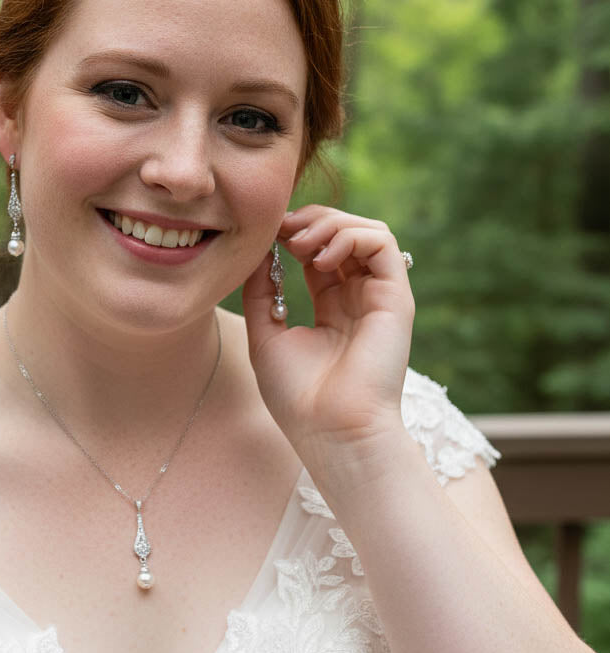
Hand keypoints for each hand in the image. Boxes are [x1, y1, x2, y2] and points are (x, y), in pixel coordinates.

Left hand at [242, 205, 414, 463]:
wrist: (331, 431)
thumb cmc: (298, 396)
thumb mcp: (266, 334)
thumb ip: (262, 292)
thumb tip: (257, 253)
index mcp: (332, 305)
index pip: (318, 250)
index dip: (293, 232)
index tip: (266, 233)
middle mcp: (359, 296)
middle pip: (343, 233)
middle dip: (310, 221)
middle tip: (281, 232)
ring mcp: (379, 296)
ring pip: (366, 230)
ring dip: (330, 224)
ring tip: (298, 245)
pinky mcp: (395, 298)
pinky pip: (383, 242)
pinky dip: (349, 236)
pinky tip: (319, 259)